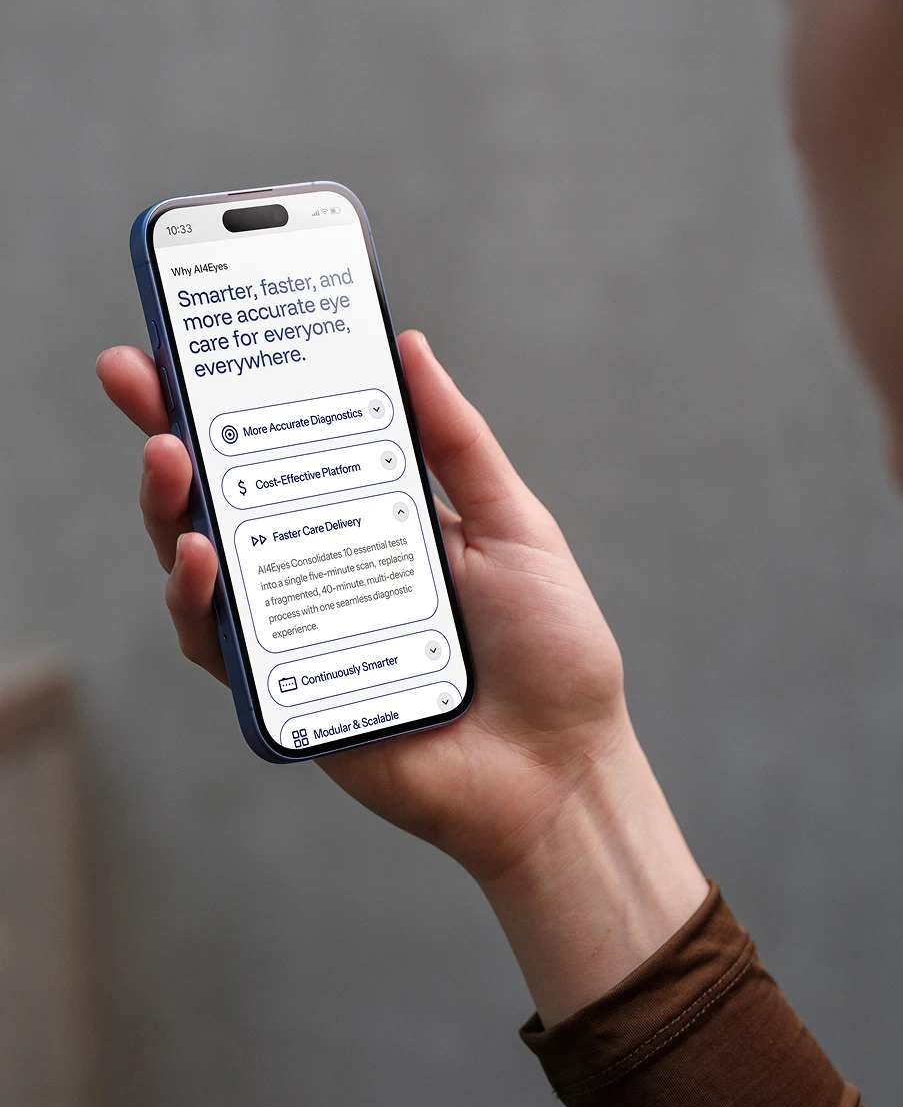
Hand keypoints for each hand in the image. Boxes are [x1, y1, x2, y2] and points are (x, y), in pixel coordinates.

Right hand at [98, 332, 705, 1022]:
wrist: (561, 767)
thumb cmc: (550, 651)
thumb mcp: (515, 526)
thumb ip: (456, 444)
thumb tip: (409, 346)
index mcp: (376, 521)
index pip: (291, 448)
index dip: (236, 396)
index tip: (190, 340)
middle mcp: (326, 570)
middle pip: (229, 498)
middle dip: (172, 432)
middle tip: (137, 379)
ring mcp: (300, 632)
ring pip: (203, 566)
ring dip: (172, 508)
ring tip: (172, 459)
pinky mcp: (285, 695)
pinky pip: (222, 645)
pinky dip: (202, 600)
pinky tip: (205, 559)